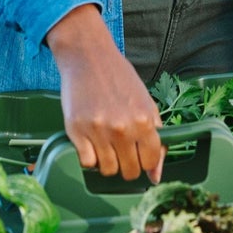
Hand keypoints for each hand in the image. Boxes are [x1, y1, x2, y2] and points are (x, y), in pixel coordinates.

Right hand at [45, 5, 164, 182]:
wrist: (89, 57)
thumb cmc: (119, 78)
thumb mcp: (146, 102)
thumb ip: (157, 137)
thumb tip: (156, 176)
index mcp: (144, 120)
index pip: (150, 162)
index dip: (145, 162)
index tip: (139, 155)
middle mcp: (122, 128)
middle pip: (129, 171)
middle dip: (127, 165)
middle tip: (121, 149)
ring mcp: (98, 131)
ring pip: (108, 170)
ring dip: (108, 162)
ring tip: (105, 144)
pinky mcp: (76, 131)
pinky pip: (87, 163)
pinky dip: (90, 158)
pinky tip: (91, 142)